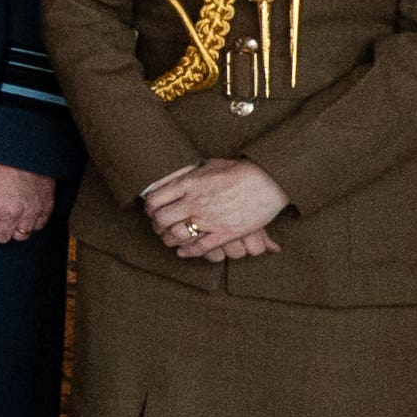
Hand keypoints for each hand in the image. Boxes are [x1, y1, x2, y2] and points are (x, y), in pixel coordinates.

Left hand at [0, 159, 57, 242]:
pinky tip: (25, 211)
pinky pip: (38, 227)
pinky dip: (31, 222)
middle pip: (0, 238)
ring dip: (14, 228)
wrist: (23, 149)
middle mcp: (11, 213)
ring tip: (11, 215)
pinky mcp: (46, 208)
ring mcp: (30, 212)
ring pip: (20, 236)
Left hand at [140, 156, 287, 254]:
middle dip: (157, 225)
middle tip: (159, 227)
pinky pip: (199, 247)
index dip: (149, 208)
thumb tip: (172, 179)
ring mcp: (209, 219)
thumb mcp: (207, 165)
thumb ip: (188, 173)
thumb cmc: (238, 170)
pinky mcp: (225, 233)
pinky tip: (182, 251)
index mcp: (188, 184)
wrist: (267, 181)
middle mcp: (194, 202)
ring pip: (177, 235)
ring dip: (169, 240)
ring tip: (168, 240)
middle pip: (162, 219)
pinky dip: (187, 251)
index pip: (154, 199)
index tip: (152, 210)